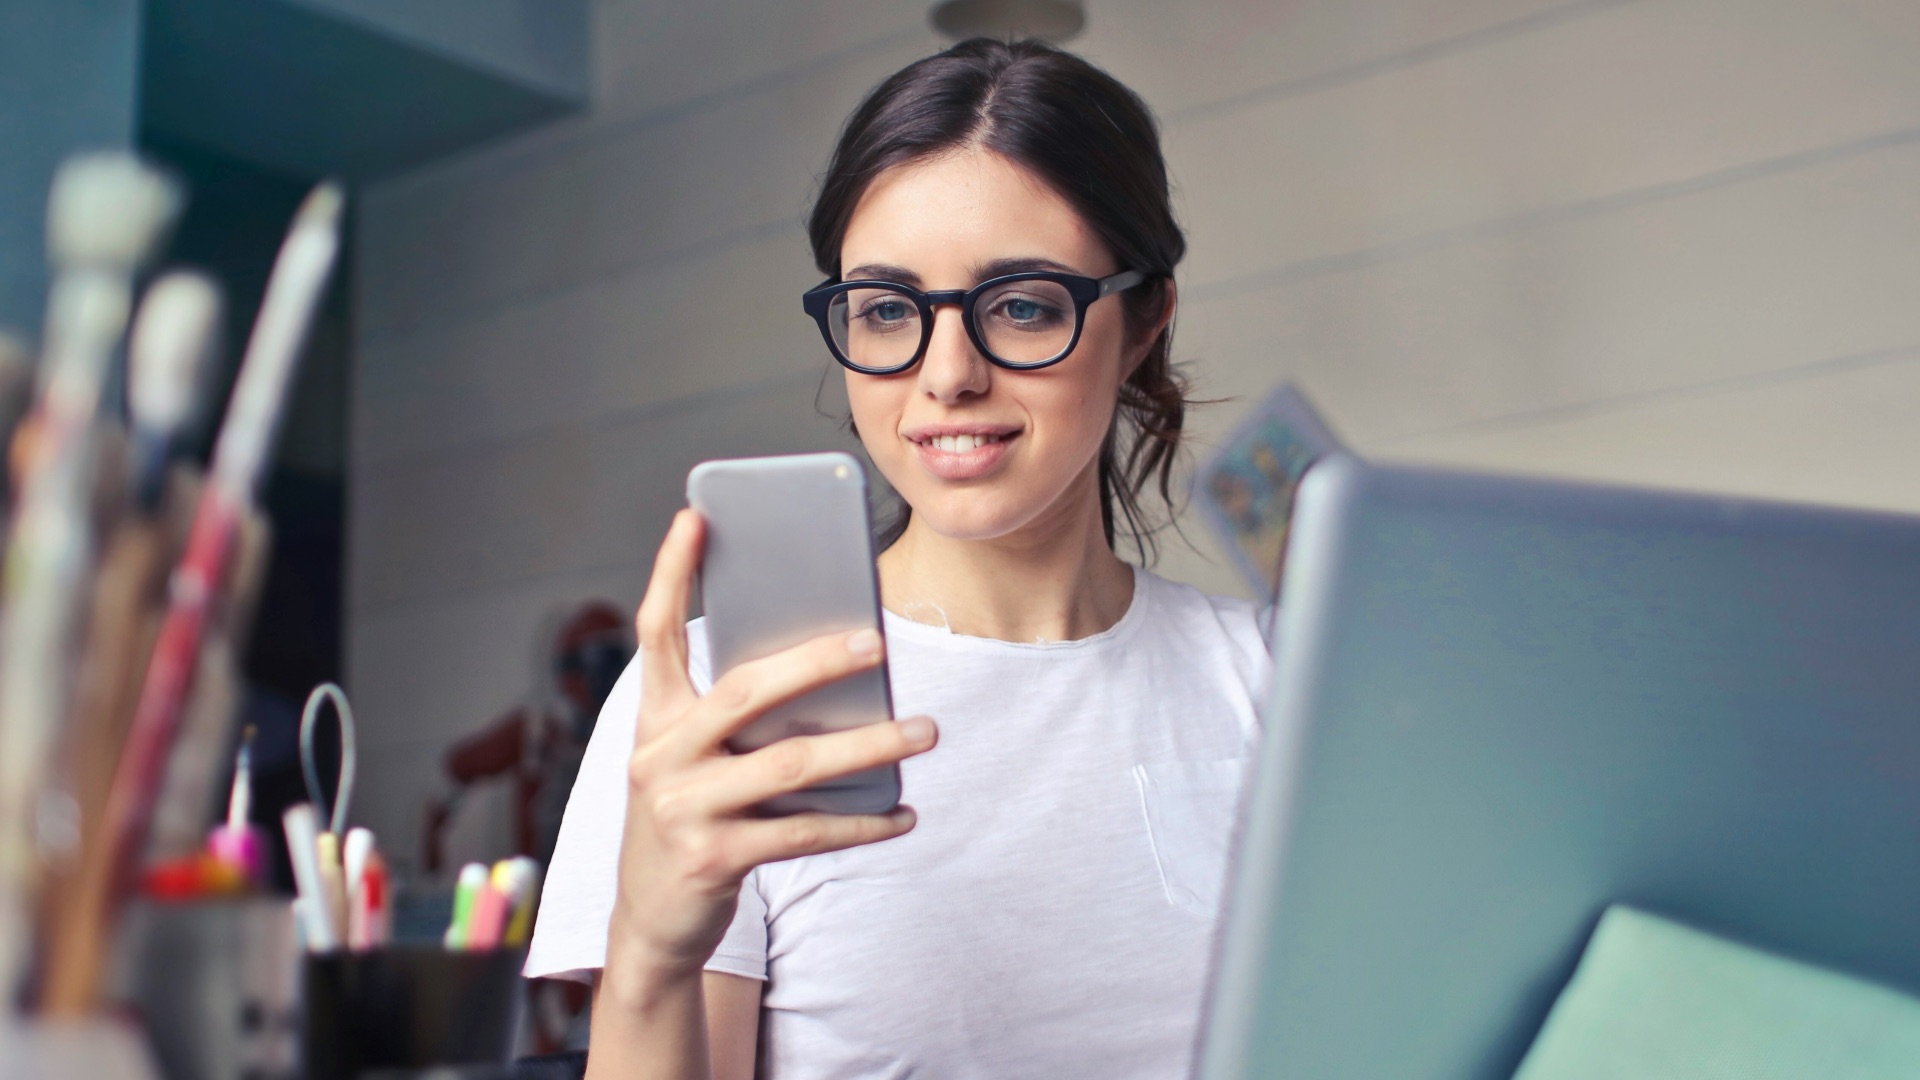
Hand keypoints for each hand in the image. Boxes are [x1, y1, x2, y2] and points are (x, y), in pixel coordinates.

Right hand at [605, 509, 936, 988]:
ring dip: (868, 746)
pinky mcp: (713, 858)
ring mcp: (682, 809)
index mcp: (653, 719)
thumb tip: (834, 674)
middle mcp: (659, 756)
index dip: (670, 572)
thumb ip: (738, 719)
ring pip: (791, 763)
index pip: (656, 633)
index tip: (695, 516)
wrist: (652, 922)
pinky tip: (904, 812)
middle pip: (744, 691)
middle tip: (877, 642)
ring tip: (924, 730)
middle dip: (814, 661)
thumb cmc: (691, 819)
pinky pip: (805, 832)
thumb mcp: (695, 761)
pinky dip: (862, 823)